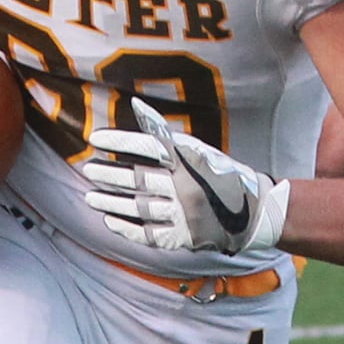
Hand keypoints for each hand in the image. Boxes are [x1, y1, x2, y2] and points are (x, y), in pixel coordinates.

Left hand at [82, 98, 288, 253]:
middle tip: (89, 170)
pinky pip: (149, 234)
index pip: (148, 147)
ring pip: (139, 207)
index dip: (119, 142)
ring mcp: (186, 215)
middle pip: (139, 179)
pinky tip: (110, 220)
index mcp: (191, 161)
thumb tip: (136, 106)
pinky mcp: (186, 238)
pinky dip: (127, 228)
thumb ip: (166, 134)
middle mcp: (188, 187)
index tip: (94, 139)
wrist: (255, 213)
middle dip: (109, 175)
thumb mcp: (199, 150)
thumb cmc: (221, 175)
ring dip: (111, 202)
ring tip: (90, 196)